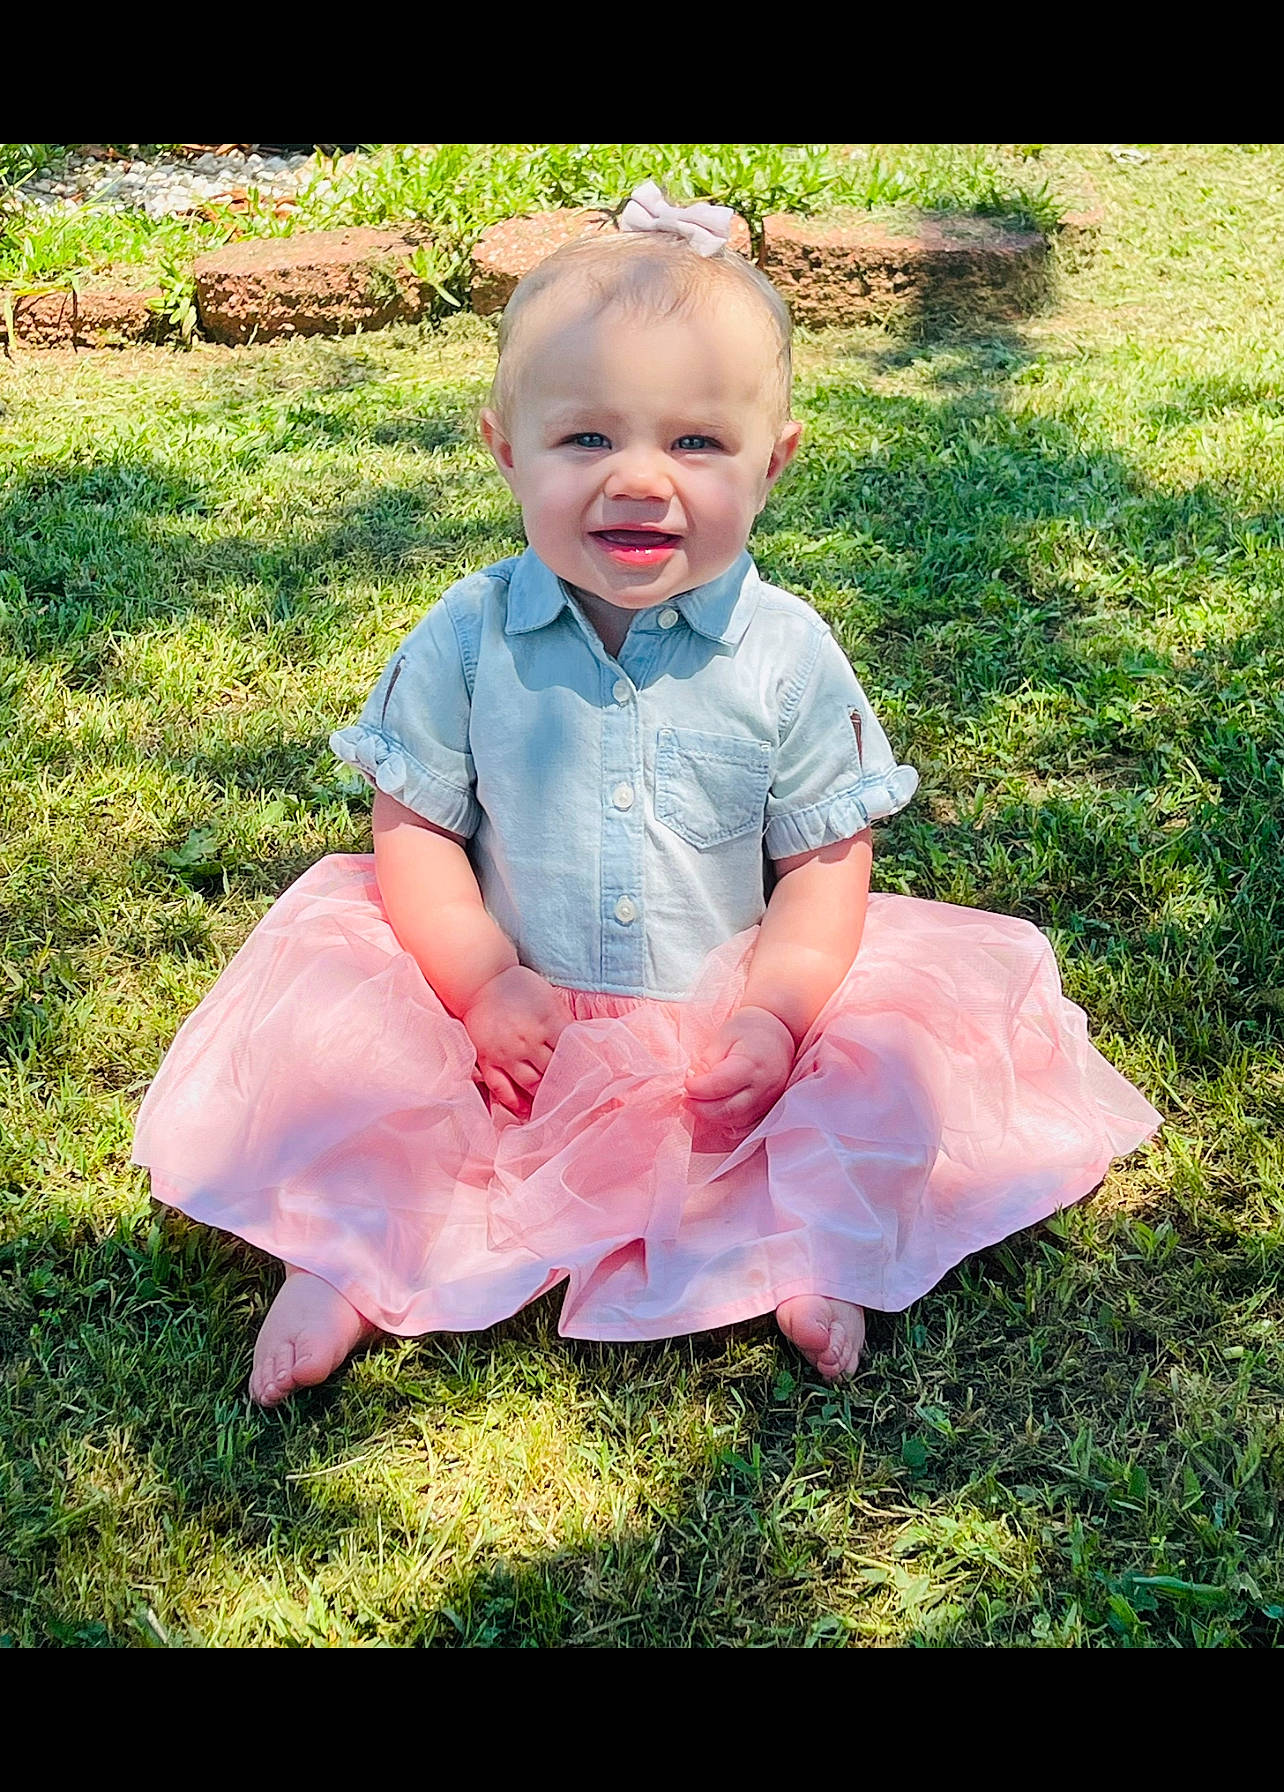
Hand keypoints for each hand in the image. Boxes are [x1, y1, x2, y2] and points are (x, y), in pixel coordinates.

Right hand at [462, 965, 568, 1118]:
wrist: (480, 981)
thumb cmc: (519, 987)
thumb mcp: (549, 996)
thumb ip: (564, 1020)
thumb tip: (583, 1041)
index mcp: (547, 1023)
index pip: (570, 1052)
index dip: (582, 1066)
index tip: (593, 1080)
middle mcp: (527, 1042)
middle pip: (552, 1071)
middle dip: (566, 1085)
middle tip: (579, 1100)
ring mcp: (506, 1054)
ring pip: (530, 1083)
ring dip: (544, 1096)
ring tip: (556, 1107)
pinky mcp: (487, 1060)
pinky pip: (500, 1087)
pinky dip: (513, 1101)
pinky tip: (524, 1111)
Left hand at [683, 1005, 795, 1147]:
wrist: (782, 1033)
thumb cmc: (750, 1030)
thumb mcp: (724, 1036)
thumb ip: (709, 1061)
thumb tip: (694, 1082)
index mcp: (752, 1064)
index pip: (720, 1085)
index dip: (698, 1089)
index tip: (685, 1084)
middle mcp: (764, 1087)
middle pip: (729, 1109)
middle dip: (702, 1109)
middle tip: (685, 1100)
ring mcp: (769, 1101)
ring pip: (736, 1121)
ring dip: (713, 1117)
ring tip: (698, 1104)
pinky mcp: (769, 1109)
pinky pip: (746, 1124)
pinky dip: (727, 1122)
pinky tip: (716, 1111)